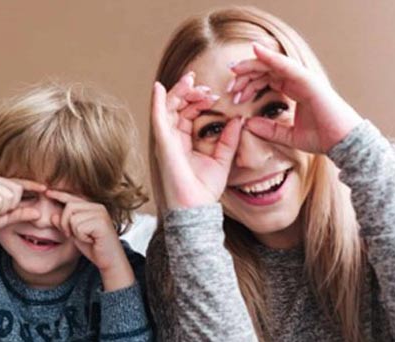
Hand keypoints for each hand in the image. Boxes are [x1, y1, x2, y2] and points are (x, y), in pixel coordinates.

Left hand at [45, 190, 134, 291]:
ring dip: (74, 232)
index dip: (59, 195)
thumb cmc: (94, 247)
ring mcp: (101, 214)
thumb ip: (65, 225)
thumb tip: (52, 216)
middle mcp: (98, 207)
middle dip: (65, 223)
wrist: (110, 260)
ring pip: (73, 218)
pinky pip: (79, 227)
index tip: (47, 192)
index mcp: (92, 207)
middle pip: (70, 207)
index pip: (72, 198)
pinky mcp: (101, 222)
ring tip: (85, 238)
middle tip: (70, 235)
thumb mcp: (75, 234)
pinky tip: (91, 240)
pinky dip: (81, 237)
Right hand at [151, 72, 243, 208]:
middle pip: (175, 107)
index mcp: (183, 143)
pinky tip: (159, 87)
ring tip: (192, 82)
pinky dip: (156, 102)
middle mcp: (171, 140)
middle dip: (187, 91)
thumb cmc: (204, 189)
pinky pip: (157, 119)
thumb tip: (238, 120)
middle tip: (201, 83)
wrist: (195, 207)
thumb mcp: (222, 160)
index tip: (213, 95)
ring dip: (179, 92)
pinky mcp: (163, 144)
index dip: (197, 100)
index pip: (186, 114)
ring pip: (167, 108)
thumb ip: (228, 140)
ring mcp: (165, 141)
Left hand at [230, 42, 362, 153]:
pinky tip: (256, 51)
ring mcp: (304, 79)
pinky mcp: (308, 81)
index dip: (249, 84)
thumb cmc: (322, 138)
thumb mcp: (288, 135)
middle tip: (230, 84)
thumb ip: (269, 129)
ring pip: (273, 64)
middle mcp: (298, 81)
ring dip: (252, 65)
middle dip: (246, 74)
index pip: (267, 79)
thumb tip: (248, 124)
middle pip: (267, 69)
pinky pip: (286, 65)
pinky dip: (271, 57)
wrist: (343, 143)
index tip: (233, 95)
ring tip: (234, 70)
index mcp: (295, 90)